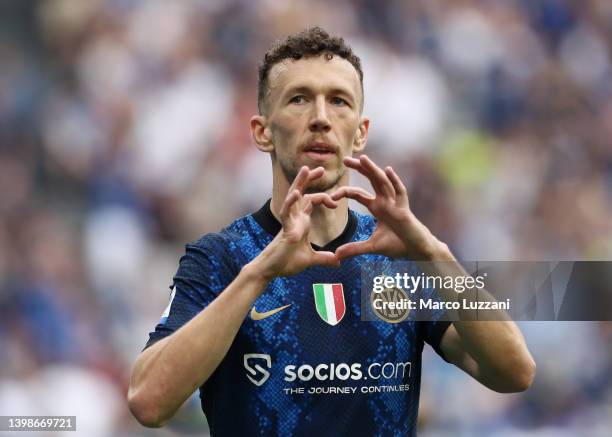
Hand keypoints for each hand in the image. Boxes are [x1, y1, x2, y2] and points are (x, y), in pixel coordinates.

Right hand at [254, 166, 340, 279]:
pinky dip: (290, 202)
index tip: (335, 202)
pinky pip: (286, 213)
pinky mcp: (285, 229)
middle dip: (310, 180)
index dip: (324, 197)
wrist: (271, 271)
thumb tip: (338, 261)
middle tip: (321, 169)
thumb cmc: (286, 262)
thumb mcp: (310, 259)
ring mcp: (289, 222)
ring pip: (293, 197)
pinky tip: (297, 193)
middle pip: (302, 193)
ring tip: (306, 169)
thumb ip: (324, 258)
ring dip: (299, 182)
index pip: (311, 201)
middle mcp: (295, 218)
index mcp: (301, 221)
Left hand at [330, 154, 445, 260]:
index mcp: (377, 207)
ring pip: (383, 182)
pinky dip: (395, 181)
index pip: (358, 194)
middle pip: (371, 180)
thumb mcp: (372, 247)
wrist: (417, 250)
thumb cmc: (398, 244)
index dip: (345, 192)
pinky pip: (400, 192)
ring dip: (373, 170)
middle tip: (345, 159)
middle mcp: (385, 201)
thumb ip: (354, 249)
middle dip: (359, 168)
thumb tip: (336, 255)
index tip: (331, 197)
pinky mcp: (404, 209)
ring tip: (363, 158)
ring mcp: (395, 203)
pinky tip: (387, 170)